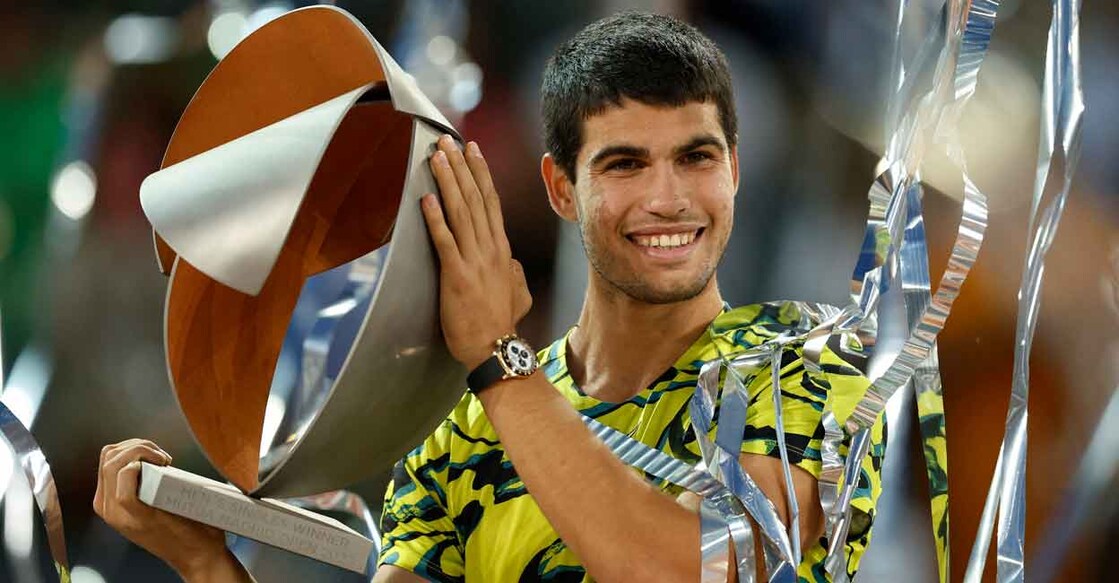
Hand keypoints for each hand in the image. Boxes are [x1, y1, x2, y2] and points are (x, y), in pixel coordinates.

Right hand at [93, 439, 242, 580]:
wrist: (197, 556)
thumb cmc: (182, 527)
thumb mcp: (150, 504)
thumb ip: (143, 485)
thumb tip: (152, 456)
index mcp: (107, 502)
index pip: (106, 458)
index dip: (132, 447)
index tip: (157, 454)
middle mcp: (106, 507)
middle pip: (108, 455)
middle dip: (138, 444)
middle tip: (162, 457)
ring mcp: (118, 513)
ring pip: (113, 462)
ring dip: (142, 450)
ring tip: (164, 461)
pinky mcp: (136, 515)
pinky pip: (125, 477)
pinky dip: (140, 462)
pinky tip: (159, 466)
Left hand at [420, 135, 531, 369]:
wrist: (496, 349)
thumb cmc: (502, 324)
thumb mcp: (518, 293)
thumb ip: (514, 273)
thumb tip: (511, 263)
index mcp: (501, 250)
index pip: (491, 203)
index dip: (480, 174)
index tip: (473, 150)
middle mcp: (490, 249)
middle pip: (475, 198)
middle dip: (461, 167)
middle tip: (448, 141)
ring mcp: (474, 261)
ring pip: (461, 212)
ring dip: (448, 182)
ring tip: (436, 157)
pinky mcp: (456, 276)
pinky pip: (445, 241)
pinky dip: (436, 219)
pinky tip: (426, 199)